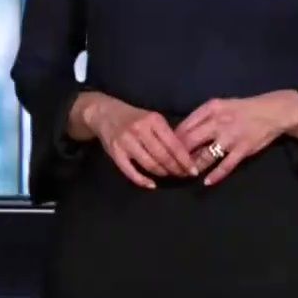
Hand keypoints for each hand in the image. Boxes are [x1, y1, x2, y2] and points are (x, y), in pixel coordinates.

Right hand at [70, 91, 197, 189]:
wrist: (104, 113)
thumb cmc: (133, 117)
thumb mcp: (152, 119)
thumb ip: (166, 134)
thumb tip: (185, 155)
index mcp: (153, 120)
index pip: (174, 144)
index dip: (185, 160)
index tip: (193, 171)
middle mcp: (140, 129)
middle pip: (163, 156)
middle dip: (176, 169)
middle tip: (182, 175)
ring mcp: (126, 141)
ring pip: (149, 164)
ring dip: (162, 173)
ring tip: (168, 176)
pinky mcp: (115, 152)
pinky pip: (130, 171)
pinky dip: (142, 180)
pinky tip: (151, 185)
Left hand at [173, 91, 297, 185]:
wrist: (273, 112)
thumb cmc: (242, 109)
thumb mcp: (219, 105)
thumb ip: (201, 117)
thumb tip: (180, 133)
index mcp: (210, 109)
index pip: (184, 126)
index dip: (172, 141)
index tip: (165, 150)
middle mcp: (218, 122)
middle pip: (190, 142)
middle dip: (178, 156)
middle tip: (171, 166)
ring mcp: (231, 137)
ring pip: (205, 156)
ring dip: (194, 166)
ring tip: (185, 174)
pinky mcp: (243, 150)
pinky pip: (226, 165)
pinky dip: (216, 175)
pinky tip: (207, 182)